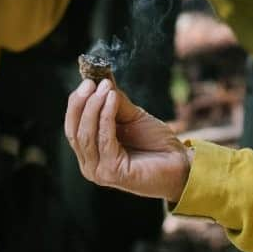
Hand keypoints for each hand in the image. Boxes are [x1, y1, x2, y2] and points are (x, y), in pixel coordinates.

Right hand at [64, 77, 191, 203]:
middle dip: (81, 103)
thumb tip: (103, 79)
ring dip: (94, 107)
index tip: (87, 81)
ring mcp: (98, 170)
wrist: (179, 164)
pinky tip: (112, 99)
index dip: (77, 103)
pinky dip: (106, 116)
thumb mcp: (132, 117)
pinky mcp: (111, 172)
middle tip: (91, 83)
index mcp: (91, 152)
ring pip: (86, 135)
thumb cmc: (155, 142)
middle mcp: (89, 163)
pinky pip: (104, 139)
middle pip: (74, 131)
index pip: (73, 126)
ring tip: (104, 88)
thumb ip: (116, 102)